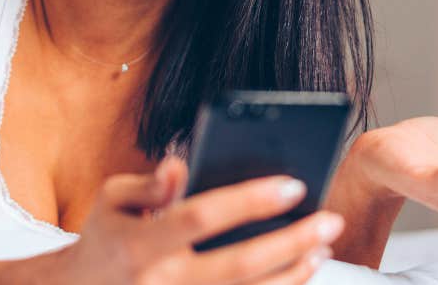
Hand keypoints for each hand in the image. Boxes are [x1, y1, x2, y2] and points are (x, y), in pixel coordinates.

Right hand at [30, 156, 343, 284]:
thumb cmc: (107, 236)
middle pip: (238, 266)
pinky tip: (301, 271)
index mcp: (140, 245)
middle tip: (330, 219)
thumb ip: (148, 183)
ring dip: (293, 274)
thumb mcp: (111, 199)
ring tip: (323, 246)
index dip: (248, 201)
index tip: (293, 184)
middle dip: (290, 242)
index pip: (200, 218)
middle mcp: (162, 283)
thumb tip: (180, 165)